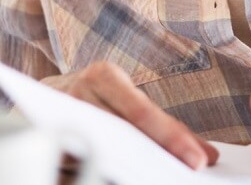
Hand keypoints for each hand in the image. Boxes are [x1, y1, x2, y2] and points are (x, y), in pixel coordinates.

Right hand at [41, 61, 218, 169]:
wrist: (44, 95)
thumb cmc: (99, 98)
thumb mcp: (128, 99)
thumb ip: (164, 126)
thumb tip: (206, 156)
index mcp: (101, 76)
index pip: (142, 112)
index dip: (172, 138)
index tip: (198, 160)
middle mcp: (76, 93)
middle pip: (124, 134)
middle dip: (159, 156)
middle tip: (188, 172)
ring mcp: (57, 121)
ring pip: (100, 153)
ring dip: (132, 170)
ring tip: (161, 176)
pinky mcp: (46, 144)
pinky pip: (80, 166)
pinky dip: (106, 174)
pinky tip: (129, 178)